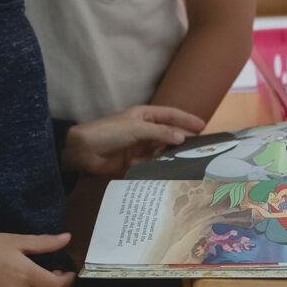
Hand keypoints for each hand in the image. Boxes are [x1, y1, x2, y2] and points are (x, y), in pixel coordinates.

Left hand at [62, 105, 206, 175]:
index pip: (171, 115)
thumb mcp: (136, 128)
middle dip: (183, 140)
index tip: (203, 126)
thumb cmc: (109, 132)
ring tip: (190, 162)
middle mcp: (145, 130)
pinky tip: (171, 171)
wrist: (83, 150)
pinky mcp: (134, 162)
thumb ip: (160, 133)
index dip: (186, 119)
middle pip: (168, 134)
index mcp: (145, 115)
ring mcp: (139, 146)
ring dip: (172, 155)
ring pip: (162, 150)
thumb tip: (182, 138)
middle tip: (202, 148)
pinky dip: (160, 166)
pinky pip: (152, 163)